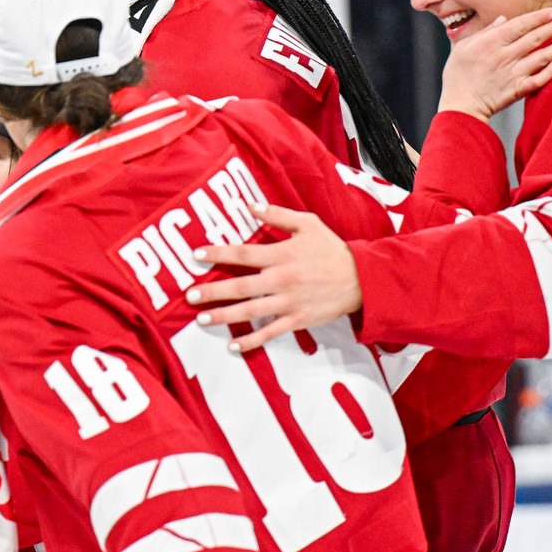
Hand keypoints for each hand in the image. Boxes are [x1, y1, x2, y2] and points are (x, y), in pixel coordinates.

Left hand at [181, 205, 361, 351]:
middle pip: (241, 286)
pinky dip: (251, 341)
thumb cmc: (331, 249)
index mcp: (282, 255)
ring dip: (225, 316)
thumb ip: (277, 214)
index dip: (218, 254)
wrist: (362, 279)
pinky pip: (270, 332)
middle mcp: (282, 279)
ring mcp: (289, 302)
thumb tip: (250, 206)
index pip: (243, 254)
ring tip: (201, 319)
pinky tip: (231, 345)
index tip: (196, 256)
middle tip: (189, 296)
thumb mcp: (308, 224)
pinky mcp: (297, 319)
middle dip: (213, 291)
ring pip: (251, 311)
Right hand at [439, 8, 551, 120]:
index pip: (519, 25)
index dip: (538, 17)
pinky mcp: (518, 90)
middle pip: (535, 38)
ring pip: (542, 57)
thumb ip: (484, 32)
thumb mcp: (462, 48)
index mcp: (490, 44)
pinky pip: (540, 78)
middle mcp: (504, 57)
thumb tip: (502, 20)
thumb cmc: (457, 77)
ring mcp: (513, 74)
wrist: (460, 107)